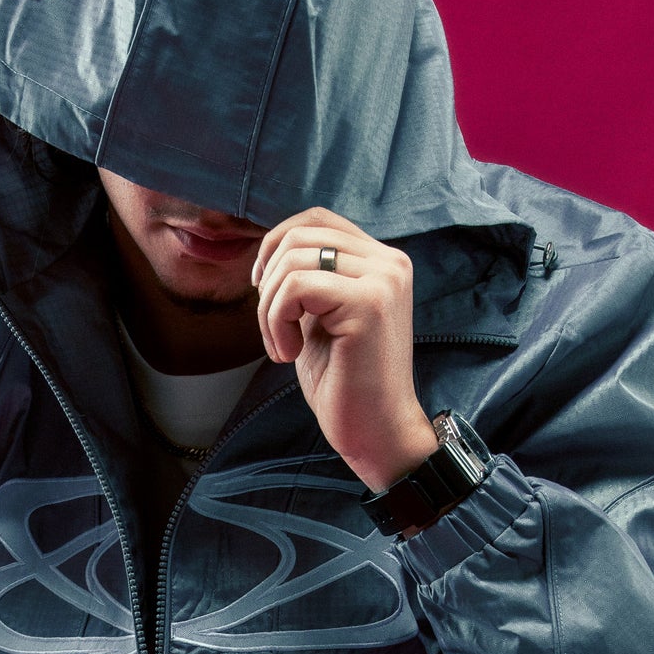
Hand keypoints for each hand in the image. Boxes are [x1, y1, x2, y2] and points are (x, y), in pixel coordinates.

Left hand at [251, 207, 436, 491]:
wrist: (376, 432)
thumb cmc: (345, 381)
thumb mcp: (321, 315)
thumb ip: (310, 277)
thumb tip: (270, 247)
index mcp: (382, 261)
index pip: (317, 220)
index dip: (277, 245)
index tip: (264, 290)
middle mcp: (390, 262)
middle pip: (300, 235)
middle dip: (268, 282)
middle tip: (273, 330)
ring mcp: (383, 280)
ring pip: (293, 259)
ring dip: (270, 308)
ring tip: (283, 346)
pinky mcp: (369, 304)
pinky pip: (296, 286)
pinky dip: (277, 321)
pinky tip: (290, 354)